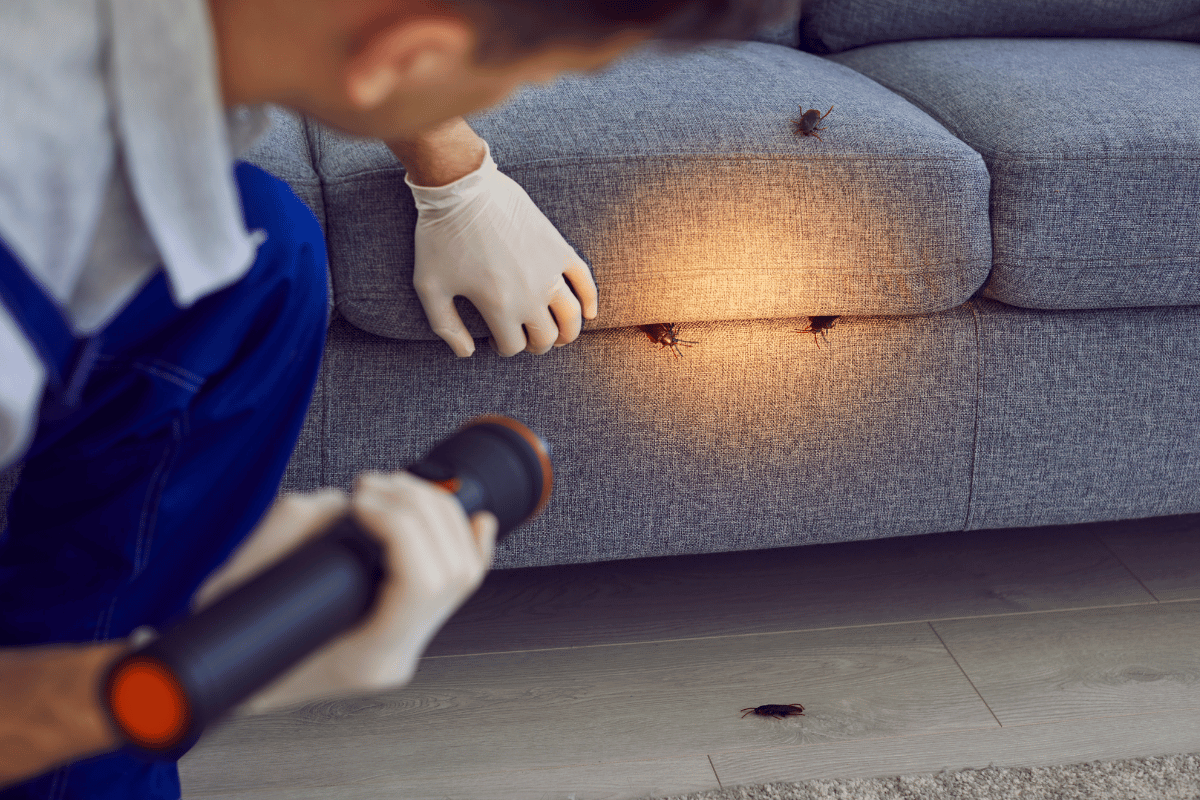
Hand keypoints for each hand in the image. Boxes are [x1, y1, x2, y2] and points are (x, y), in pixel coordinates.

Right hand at [191, 477, 497, 714]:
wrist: (228, 680)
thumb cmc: (228, 643)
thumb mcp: (236, 588)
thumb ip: (284, 536)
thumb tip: (335, 502)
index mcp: (365, 658)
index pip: (420, 584)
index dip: (398, 525)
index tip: (357, 501)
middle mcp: (398, 653)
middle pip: (451, 568)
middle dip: (416, 509)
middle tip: (368, 485)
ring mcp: (410, 642)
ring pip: (464, 569)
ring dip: (433, 514)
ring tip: (386, 487)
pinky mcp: (410, 624)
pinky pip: (463, 583)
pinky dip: (470, 544)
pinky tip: (477, 518)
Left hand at [407, 139, 597, 356]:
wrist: (462, 189)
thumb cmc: (441, 237)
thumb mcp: (429, 287)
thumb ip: (446, 327)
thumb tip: (467, 353)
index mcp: (500, 308)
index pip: (514, 346)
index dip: (504, 348)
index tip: (495, 340)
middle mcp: (531, 295)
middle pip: (546, 337)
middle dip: (535, 345)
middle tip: (524, 338)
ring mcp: (550, 271)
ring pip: (572, 317)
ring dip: (568, 333)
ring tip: (559, 335)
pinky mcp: (559, 249)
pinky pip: (585, 281)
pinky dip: (591, 300)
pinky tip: (589, 312)